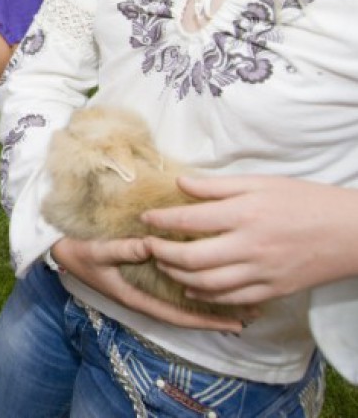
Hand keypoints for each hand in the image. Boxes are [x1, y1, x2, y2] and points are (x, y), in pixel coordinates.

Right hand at [52, 236, 242, 331]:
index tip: (236, 322)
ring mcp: (143, 288)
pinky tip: (211, 280)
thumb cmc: (77, 251)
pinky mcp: (142, 277)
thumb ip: (123, 250)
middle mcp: (143, 296)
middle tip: (252, 313)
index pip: (178, 315)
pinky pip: (175, 289)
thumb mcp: (98, 251)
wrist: (58, 249)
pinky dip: (196, 287)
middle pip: (187, 312)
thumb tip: (152, 246)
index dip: (207, 320)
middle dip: (218, 314)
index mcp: (135, 297)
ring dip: (211, 301)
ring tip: (241, 300)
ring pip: (183, 302)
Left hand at [144, 175, 357, 306]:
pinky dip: (206, 297)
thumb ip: (218, 186)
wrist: (352, 232)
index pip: (190, 219)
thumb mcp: (261, 183)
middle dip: (162, 253)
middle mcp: (250, 246)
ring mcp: (262, 273)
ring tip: (163, 265)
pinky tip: (191, 288)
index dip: (162, 220)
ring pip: (207, 284)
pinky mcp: (273, 290)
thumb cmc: (305, 200)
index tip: (146, 218)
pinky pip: (232, 299)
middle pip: (192, 258)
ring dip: (178, 276)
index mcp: (246, 214)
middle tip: (147, 246)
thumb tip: (180, 183)